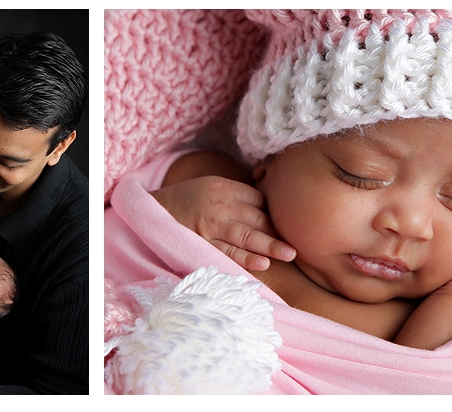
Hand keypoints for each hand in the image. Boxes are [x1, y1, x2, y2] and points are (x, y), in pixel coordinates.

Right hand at [150, 175, 295, 270]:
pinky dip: (245, 259)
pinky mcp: (202, 244)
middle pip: (257, 218)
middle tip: (299, 244)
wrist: (152, 211)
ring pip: (246, 236)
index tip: (289, 225)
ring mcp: (211, 226)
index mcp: (225, 188)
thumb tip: (269, 206)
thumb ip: (238, 195)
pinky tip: (262, 264)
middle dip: (279, 231)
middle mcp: (220, 205)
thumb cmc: (188, 200)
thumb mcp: (212, 187)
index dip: (275, 213)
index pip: (259, 199)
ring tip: (289, 254)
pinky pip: (227, 252)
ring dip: (269, 246)